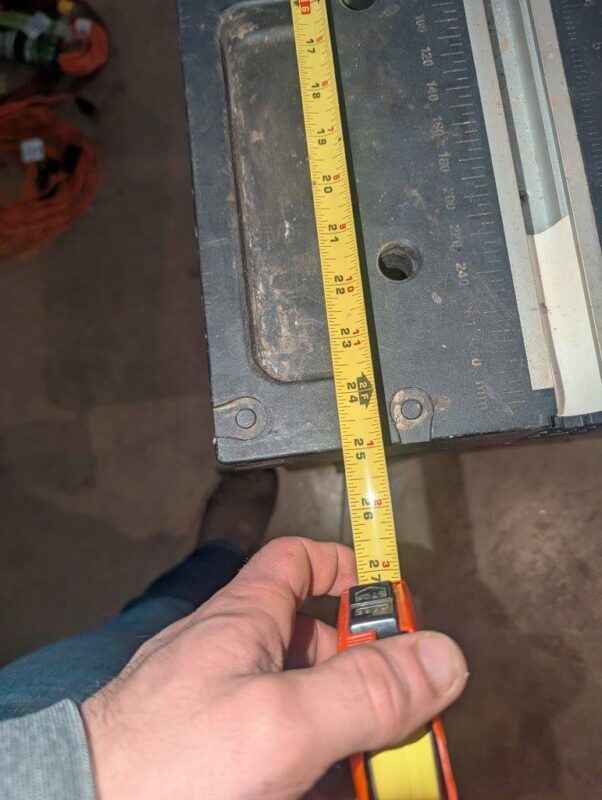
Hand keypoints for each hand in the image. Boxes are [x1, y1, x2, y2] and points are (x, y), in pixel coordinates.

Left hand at [82, 537, 467, 799]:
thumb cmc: (167, 763)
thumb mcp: (283, 721)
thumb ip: (365, 691)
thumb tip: (445, 655)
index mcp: (242, 618)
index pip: (299, 560)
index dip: (349, 571)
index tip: (396, 609)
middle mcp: (231, 655)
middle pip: (315, 642)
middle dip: (366, 673)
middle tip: (408, 715)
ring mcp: (220, 708)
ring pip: (302, 703)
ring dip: (346, 729)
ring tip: (384, 763)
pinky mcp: (214, 755)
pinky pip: (277, 748)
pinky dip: (313, 762)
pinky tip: (334, 785)